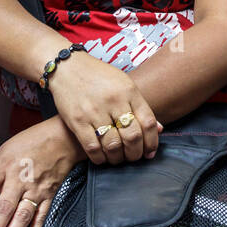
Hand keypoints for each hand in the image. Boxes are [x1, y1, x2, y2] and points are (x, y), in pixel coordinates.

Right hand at [47, 52, 161, 164]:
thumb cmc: (98, 76)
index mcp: (129, 91)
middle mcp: (114, 101)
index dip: (152, 142)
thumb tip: (159, 129)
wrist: (67, 67)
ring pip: (113, 145)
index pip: (148, 122)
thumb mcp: (124, 84)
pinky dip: (100, 158)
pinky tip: (102, 158)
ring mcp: (94, 111)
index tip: (150, 152)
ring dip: (118, 158)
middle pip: (133, 136)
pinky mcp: (76, 120)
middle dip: (136, 153)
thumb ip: (140, 106)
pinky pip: (92, 147)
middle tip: (134, 157)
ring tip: (118, 159)